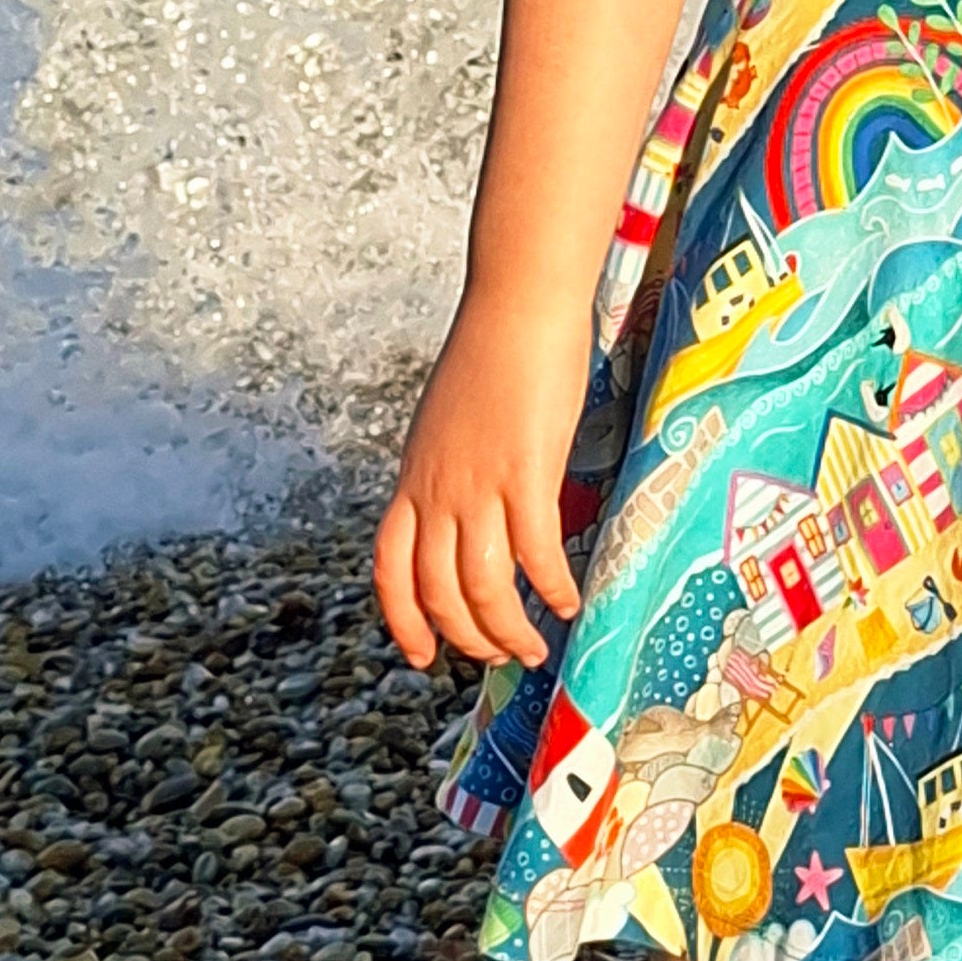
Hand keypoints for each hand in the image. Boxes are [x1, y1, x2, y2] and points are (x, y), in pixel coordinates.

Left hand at [373, 290, 592, 674]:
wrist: (517, 303)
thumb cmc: (494, 349)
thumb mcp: (449, 420)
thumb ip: (451, 466)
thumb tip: (469, 503)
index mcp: (413, 477)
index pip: (390, 569)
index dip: (404, 621)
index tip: (421, 656)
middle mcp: (435, 489)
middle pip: (438, 590)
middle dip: (468, 636)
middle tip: (500, 656)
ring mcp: (477, 482)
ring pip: (483, 584)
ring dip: (508, 629)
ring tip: (535, 646)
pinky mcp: (525, 471)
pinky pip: (535, 552)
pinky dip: (552, 588)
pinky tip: (571, 602)